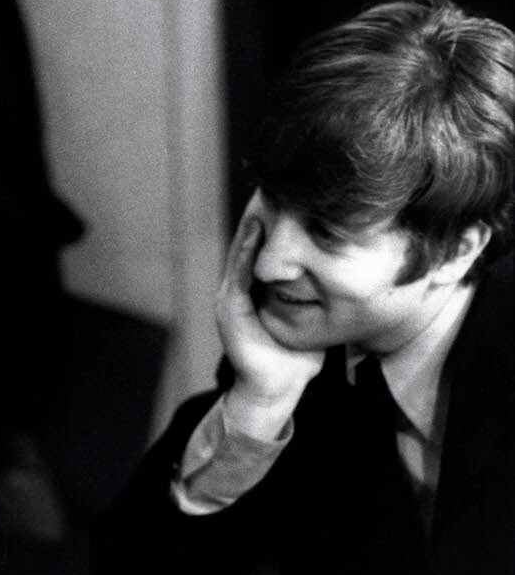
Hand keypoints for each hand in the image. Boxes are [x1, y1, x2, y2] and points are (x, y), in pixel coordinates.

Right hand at [215, 194, 323, 438]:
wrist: (276, 388)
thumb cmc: (296, 357)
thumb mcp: (308, 318)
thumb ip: (316, 295)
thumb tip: (344, 274)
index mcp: (253, 289)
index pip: (260, 246)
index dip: (272, 220)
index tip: (287, 195)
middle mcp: (236, 288)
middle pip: (247, 242)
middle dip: (260, 214)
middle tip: (271, 186)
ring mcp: (229, 298)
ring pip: (240, 252)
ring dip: (251, 226)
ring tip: (263, 199)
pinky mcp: (230, 309)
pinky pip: (238, 273)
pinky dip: (247, 250)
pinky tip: (259, 230)